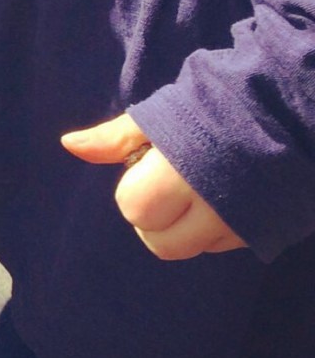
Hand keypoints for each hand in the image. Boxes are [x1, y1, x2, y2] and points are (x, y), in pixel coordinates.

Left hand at [61, 113, 246, 259]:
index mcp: (179, 175)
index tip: (146, 170)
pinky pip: (222, 246)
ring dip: (182, 230)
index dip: (134, 193)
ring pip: (191, 251)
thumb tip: (68, 145)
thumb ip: (115, 137)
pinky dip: (212, 230)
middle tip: (163, 189)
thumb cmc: (214, 106)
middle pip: (161, 244)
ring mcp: (240, 224)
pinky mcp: (264, 232)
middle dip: (153, 221)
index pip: (135, 211)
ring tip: (191, 193)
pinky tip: (219, 199)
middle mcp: (211, 208)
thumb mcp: (160, 115)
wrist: (289, 110)